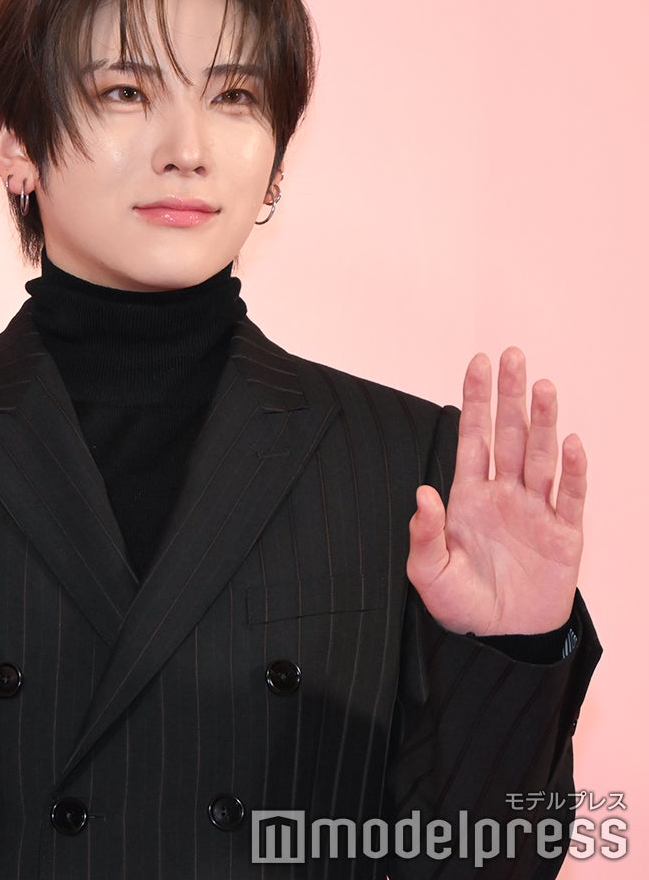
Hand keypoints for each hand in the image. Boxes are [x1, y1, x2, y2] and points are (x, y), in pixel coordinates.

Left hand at [407, 348, 584, 635]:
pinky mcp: (564, 535)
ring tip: (542, 386)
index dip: (476, 402)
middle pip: (509, 436)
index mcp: (469, 497)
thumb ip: (424, 533)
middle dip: (510, 396)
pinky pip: (570, 497)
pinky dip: (571, 470)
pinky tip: (569, 442)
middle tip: (513, 357)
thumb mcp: (429, 572)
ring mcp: (536, 511)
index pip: (473, 438)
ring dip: (542, 422)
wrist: (502, 637)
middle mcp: (504, 495)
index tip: (478, 364)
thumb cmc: (462, 604)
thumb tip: (422, 493)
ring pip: (540, 457)